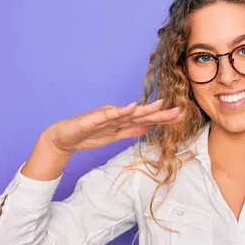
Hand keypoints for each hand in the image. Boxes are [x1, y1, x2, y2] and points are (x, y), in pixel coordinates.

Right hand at [44, 99, 181, 154]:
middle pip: (143, 114)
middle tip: (179, 111)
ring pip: (129, 112)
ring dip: (145, 109)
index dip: (163, 118)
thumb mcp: (115, 135)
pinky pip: (110, 114)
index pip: (147, 119)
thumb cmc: (88, 135)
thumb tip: (149, 127)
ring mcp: (106, 115)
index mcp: (123, 120)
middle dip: (161, 114)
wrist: (64, 138)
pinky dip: (121, 111)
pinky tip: (132, 107)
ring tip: (161, 105)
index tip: (181, 117)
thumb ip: (132, 130)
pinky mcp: (95, 119)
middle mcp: (117, 114)